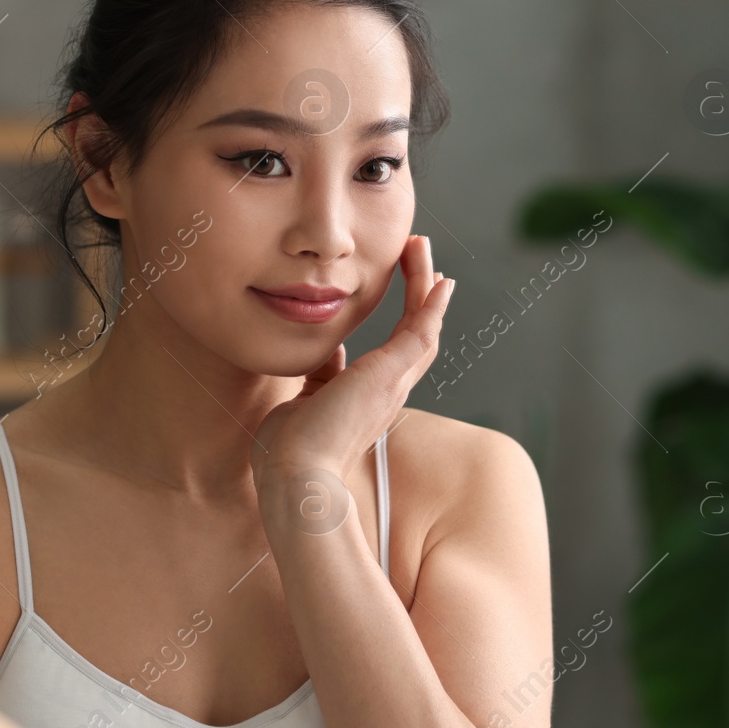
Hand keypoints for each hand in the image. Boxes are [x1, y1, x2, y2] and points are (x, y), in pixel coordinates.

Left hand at [250, 234, 453, 508]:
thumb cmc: (289, 453)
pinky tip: (439, 279)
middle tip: (424, 260)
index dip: (407, 322)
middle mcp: (389, 391)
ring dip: (425, 285)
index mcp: (370, 400)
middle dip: (422, 294)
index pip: (397, 354)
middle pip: (419, 334)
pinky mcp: (389, 374)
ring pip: (423, 325)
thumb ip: (318, 379)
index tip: (409, 293)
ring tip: (422, 250)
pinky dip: (431, 304)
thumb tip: (326, 354)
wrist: (295, 477)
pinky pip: (421, 331)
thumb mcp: (303, 403)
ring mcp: (393, 383)